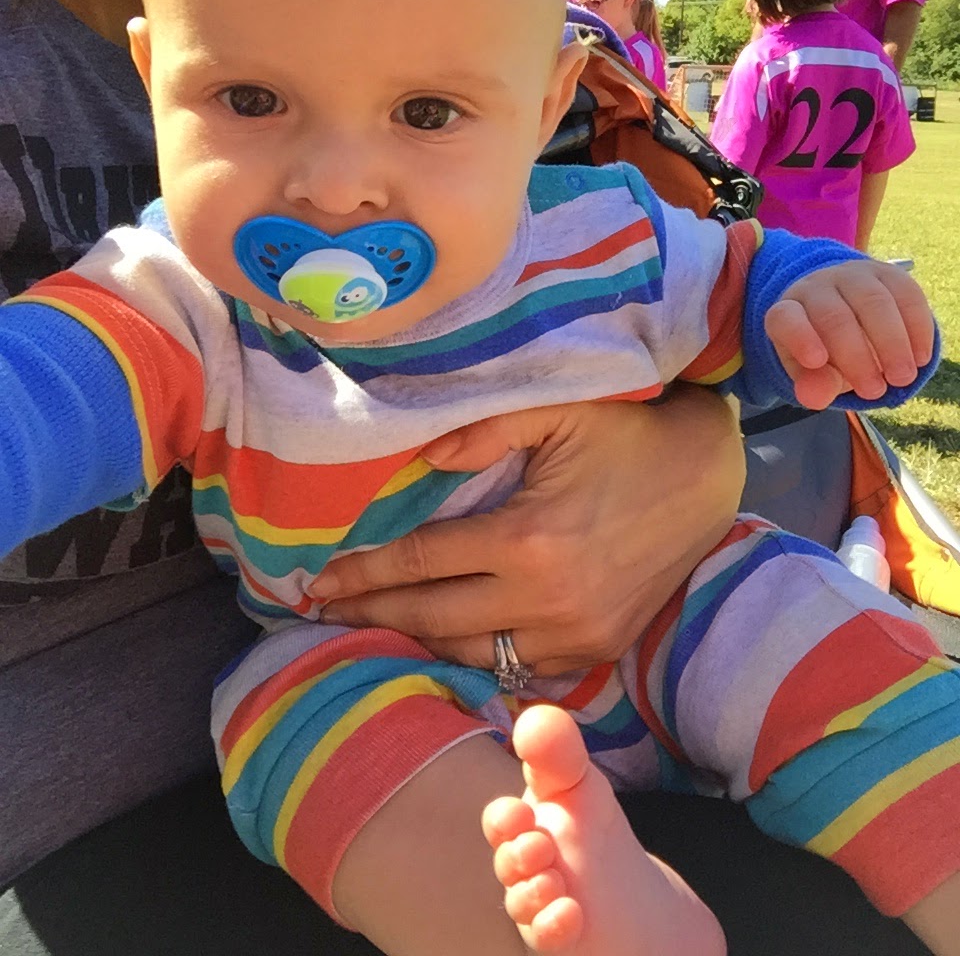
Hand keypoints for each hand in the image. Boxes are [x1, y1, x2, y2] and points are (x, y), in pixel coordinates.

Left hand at [308, 386, 743, 674]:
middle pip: (433, 617)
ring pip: (471, 652)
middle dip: (371, 615)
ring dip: (415, 641)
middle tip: (322, 614)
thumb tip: (421, 460)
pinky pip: (517, 667)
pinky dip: (474, 659)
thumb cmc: (627, 434)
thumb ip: (484, 429)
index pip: (422, 563)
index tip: (319, 581)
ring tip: (369, 630)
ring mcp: (574, 634)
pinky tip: (441, 647)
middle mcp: (546, 599)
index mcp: (527, 539)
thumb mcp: (558, 411)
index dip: (365, 572)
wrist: (706, 475)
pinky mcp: (597, 649)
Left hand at [764, 260, 934, 409]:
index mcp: (788, 311)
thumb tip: (815, 399)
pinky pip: (905, 294)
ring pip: (873, 301)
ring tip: (902, 378)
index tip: (815, 361)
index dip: (799, 336)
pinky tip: (920, 357)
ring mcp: (852, 276)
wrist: (851, 316)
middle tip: (874, 391)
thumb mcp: (816, 373)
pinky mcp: (888, 273)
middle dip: (856, 356)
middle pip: (833, 315)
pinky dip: (916, 328)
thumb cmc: (827, 351)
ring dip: (891, 343)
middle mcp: (817, 287)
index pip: (786, 318)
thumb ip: (815, 385)